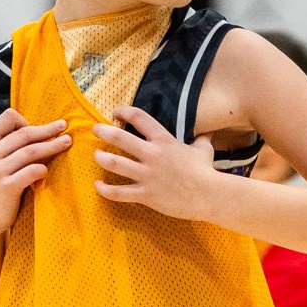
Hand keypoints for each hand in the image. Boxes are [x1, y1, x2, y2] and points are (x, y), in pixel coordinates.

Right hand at [0, 108, 70, 235]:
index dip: (26, 121)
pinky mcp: (7, 187)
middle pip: (25, 134)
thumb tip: (42, 128)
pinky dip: (43, 169)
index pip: (8, 117)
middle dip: (48, 130)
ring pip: (31, 151)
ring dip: (52, 146)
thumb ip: (9, 144)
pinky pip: (32, 171)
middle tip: (65, 127)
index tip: (39, 129)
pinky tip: (46, 171)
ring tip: (66, 143)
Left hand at [90, 106, 218, 220]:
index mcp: (164, 140)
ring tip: (97, 155)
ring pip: (114, 163)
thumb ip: (201, 139)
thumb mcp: (204, 149)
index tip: (116, 113)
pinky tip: (98, 185)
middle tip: (96, 129)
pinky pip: (118, 192)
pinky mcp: (145, 194)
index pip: (139, 117)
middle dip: (103, 131)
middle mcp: (152, 155)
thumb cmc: (206, 171)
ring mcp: (147, 175)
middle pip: (119, 137)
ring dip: (101, 158)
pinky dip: (104, 189)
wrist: (210, 195)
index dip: (123, 111)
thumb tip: (208, 132)